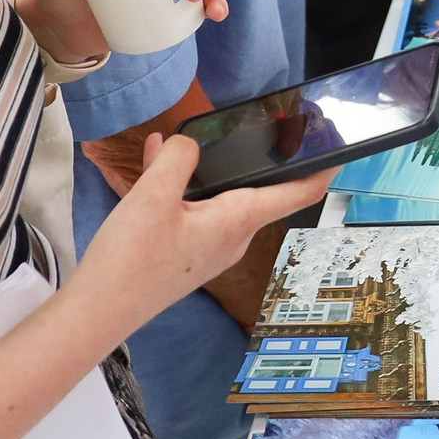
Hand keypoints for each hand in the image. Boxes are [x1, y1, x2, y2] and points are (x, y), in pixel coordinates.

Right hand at [63, 129, 334, 336]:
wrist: (97, 312)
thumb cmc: (131, 259)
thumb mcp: (153, 195)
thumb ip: (177, 158)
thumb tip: (187, 143)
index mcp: (238, 222)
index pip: (296, 193)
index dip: (322, 169)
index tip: (341, 147)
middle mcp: (233, 238)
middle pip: (259, 191)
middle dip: (262, 160)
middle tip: (267, 125)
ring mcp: (210, 250)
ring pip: (219, 197)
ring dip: (208, 168)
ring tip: (188, 136)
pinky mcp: (186, 255)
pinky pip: (194, 211)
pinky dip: (182, 186)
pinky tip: (156, 160)